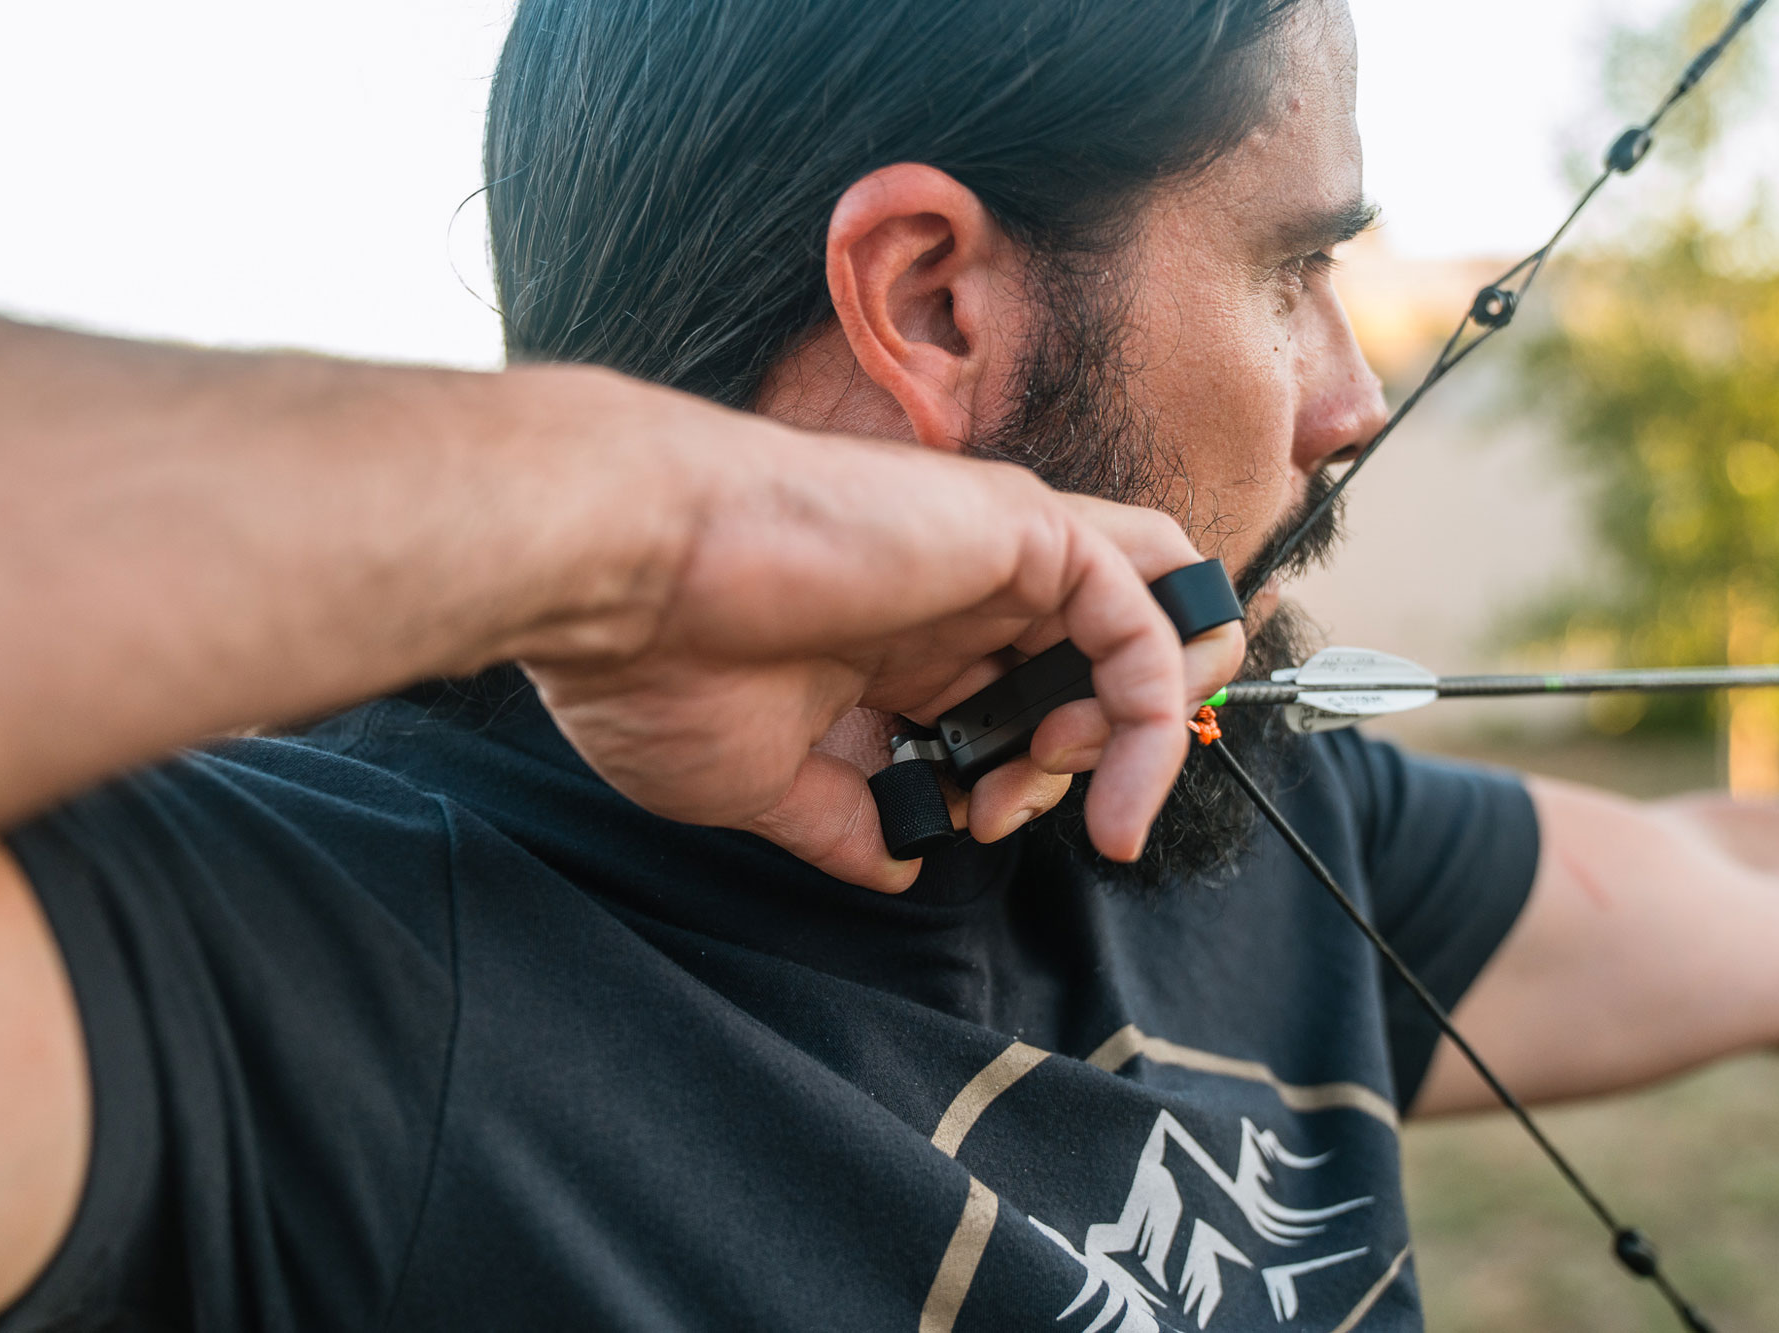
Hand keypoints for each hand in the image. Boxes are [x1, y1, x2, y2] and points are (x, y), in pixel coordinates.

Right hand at [513, 418, 1242, 890]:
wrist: (621, 576)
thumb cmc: (652, 665)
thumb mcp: (759, 783)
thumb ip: (841, 821)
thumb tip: (898, 865)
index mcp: (894, 647)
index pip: (1008, 705)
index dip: (1019, 780)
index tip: (972, 825)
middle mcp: (953, 597)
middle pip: (1086, 667)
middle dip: (1083, 760)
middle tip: (1013, 807)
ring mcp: (991, 558)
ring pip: (1147, 623)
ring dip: (1141, 725)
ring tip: (1081, 786)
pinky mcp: (1022, 531)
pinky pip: (1147, 610)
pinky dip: (1157, 704)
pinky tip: (1119, 787)